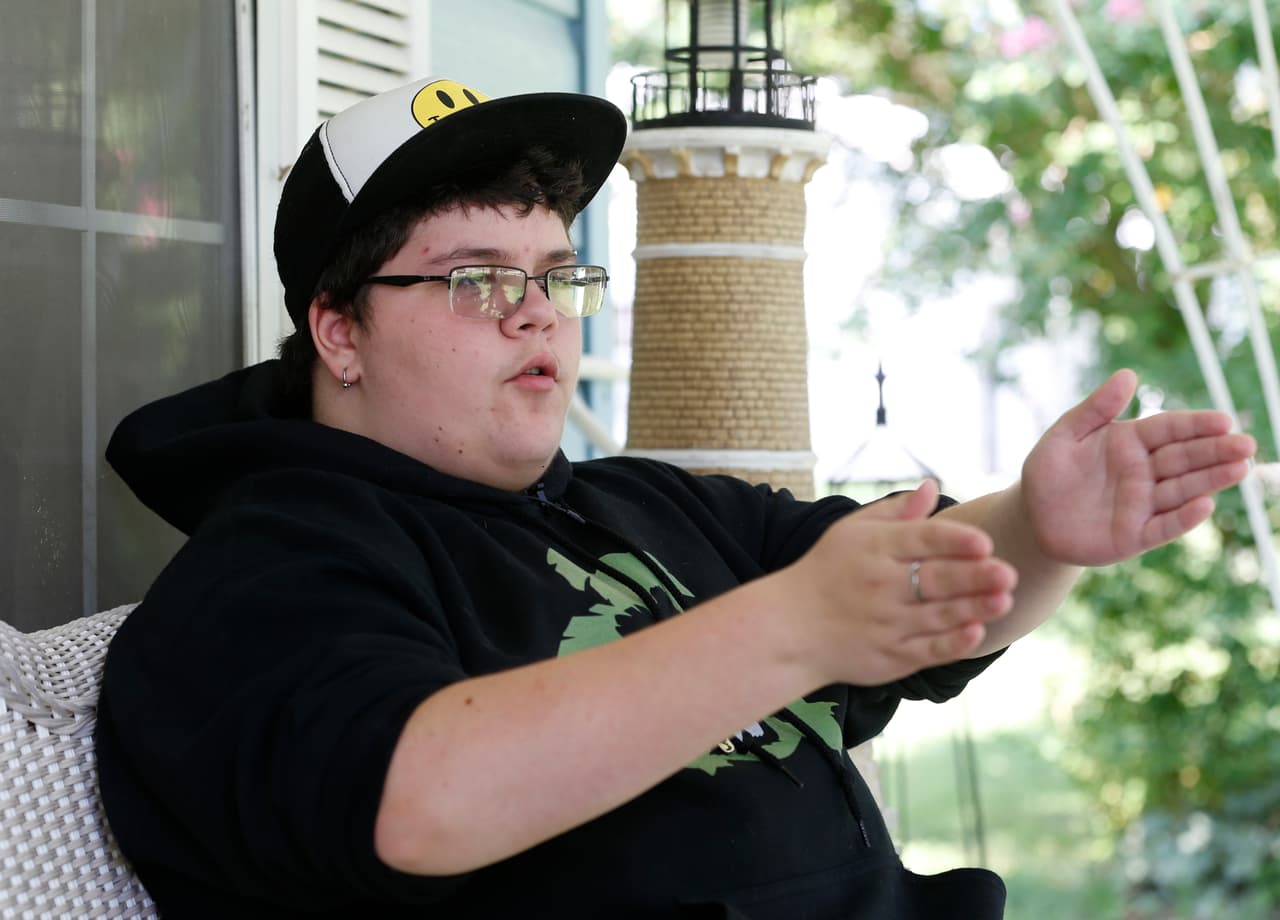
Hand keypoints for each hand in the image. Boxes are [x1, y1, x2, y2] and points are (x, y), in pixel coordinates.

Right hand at [790, 480, 1017, 685]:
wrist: (789, 629)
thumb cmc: (827, 572)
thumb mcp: (851, 532)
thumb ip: (896, 512)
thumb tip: (932, 486)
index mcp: (874, 549)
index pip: (921, 540)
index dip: (953, 541)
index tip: (983, 541)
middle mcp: (881, 586)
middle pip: (935, 579)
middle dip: (973, 576)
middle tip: (1007, 572)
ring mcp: (887, 624)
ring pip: (938, 616)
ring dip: (974, 608)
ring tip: (1005, 600)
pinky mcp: (891, 657)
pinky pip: (928, 650)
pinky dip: (952, 643)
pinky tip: (976, 633)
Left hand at [1021, 369, 1255, 565]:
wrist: (1033, 517)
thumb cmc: (1049, 472)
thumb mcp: (1064, 435)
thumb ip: (1095, 408)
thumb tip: (1128, 374)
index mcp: (1129, 442)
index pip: (1169, 429)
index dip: (1195, 425)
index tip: (1223, 420)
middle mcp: (1143, 472)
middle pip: (1184, 458)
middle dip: (1216, 451)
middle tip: (1246, 444)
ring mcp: (1142, 504)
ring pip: (1182, 490)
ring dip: (1211, 480)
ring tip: (1240, 469)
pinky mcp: (1135, 536)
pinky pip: (1163, 526)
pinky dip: (1183, 517)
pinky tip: (1205, 505)